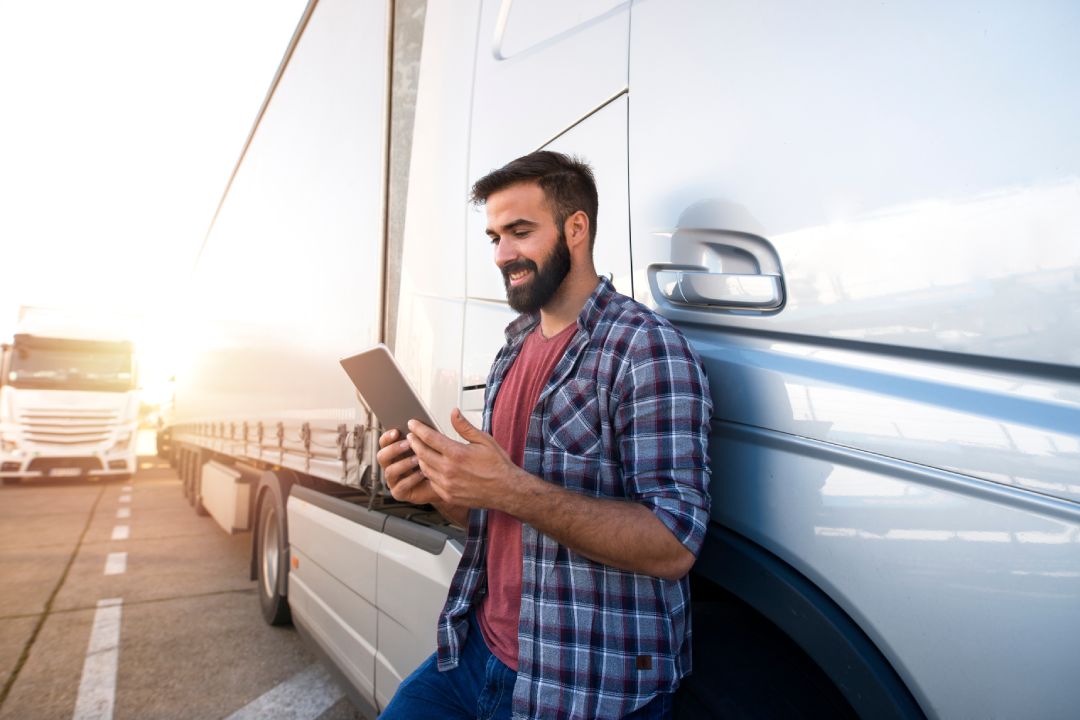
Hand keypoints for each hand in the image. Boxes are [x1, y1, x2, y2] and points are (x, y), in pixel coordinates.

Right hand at [376, 427, 440, 504]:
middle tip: (409, 444)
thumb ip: (423, 436)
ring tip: (418, 459)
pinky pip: (400, 486)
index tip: (397, 431)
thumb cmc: (436, 462)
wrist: (445, 483)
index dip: (387, 437)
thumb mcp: (430, 446)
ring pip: (390, 471)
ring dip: (404, 464)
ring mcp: (393, 480)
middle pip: (381, 456)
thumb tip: (420, 424)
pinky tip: (422, 473)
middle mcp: (390, 465)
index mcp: (394, 452)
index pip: (383, 442)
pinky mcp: (399, 493)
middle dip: (394, 449)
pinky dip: (411, 479)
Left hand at [407, 409, 526, 509]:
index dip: (418, 429)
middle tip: (412, 436)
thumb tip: (453, 412)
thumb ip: (464, 427)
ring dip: (419, 458)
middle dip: (414, 442)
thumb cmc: (498, 465)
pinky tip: (430, 467)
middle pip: (422, 453)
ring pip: (424, 468)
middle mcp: (449, 470)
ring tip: (419, 450)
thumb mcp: (484, 440)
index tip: (413, 424)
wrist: (507, 490)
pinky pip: (431, 482)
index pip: (429, 438)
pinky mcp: (448, 495)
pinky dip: (428, 473)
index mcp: (457, 454)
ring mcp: (447, 484)